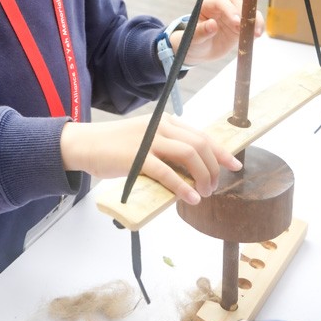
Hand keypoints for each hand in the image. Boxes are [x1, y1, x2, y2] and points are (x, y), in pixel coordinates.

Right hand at [60, 113, 241, 203]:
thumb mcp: (145, 140)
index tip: (235, 165)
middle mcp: (160, 127)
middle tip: (213, 186)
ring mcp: (149, 141)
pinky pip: (167, 172)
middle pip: (199, 144)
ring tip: (203, 193)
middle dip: (213, 167)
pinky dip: (182, 186)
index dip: (221, 151)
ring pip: (188, 155)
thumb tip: (190, 171)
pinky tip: (190, 198)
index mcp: (164, 122)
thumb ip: (166, 149)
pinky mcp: (137, 157)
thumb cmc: (115, 146)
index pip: (201, 134)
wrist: (85, 144)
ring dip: (202, 176)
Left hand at [169, 0, 263, 65]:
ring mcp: (233, 13)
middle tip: (248, 28)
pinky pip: (253, 21)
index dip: (230, 10)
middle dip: (244, 13)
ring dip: (255, 19)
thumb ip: (201, 32)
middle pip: (238, 0)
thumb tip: (212, 24)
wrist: (200, 51)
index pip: (221, 2)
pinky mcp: (241, 24)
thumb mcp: (192, 39)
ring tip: (256, 34)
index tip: (236, 23)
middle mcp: (222, 5)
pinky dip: (257, 26)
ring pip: (248, 9)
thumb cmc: (192, 42)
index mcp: (207, 4)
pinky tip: (257, 35)